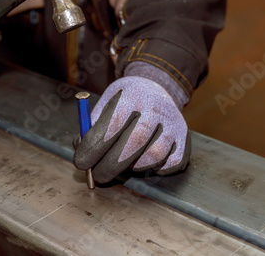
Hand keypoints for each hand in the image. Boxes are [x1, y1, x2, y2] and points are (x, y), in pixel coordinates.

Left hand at [73, 76, 189, 183]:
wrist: (155, 88)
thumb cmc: (124, 102)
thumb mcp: (105, 104)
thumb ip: (91, 127)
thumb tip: (81, 152)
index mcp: (132, 96)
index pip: (112, 125)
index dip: (93, 147)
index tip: (80, 162)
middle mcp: (156, 108)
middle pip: (133, 143)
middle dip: (109, 166)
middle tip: (96, 176)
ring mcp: (173, 124)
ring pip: (154, 156)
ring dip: (134, 167)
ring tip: (123, 163)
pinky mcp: (184, 139)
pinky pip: (171, 164)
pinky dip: (156, 169)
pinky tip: (144, 161)